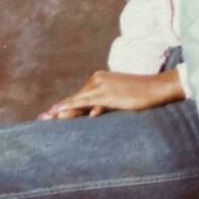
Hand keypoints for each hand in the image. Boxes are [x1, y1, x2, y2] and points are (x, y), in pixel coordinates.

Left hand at [39, 68, 183, 119]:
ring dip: (62, 111)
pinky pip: (86, 102)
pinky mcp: (107, 93)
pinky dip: (72, 107)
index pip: (78, 96)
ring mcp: (102, 85)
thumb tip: (91, 116)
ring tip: (47, 119)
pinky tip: (61, 113)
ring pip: (77, 100)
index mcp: (100, 79)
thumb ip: (103, 105)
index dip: (63, 106)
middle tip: (41, 119)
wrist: (158, 88)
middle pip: (75, 98)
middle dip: (59, 110)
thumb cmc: (141, 95)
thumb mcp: (119, 100)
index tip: (48, 115)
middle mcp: (98, 79)